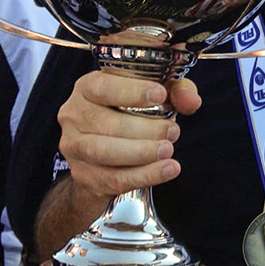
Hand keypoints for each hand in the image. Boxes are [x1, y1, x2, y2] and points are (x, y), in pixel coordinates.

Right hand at [57, 72, 201, 201]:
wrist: (109, 157)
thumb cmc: (133, 113)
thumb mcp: (157, 94)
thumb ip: (177, 90)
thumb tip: (190, 100)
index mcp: (87, 87)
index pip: (103, 87)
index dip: (131, 91)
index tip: (160, 95)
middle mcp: (74, 115)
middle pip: (106, 123)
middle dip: (145, 129)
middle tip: (173, 131)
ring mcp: (74, 146)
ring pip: (104, 152)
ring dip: (141, 152)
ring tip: (168, 150)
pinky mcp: (83, 175)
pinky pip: (113, 178)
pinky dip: (144, 175)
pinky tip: (167, 170)